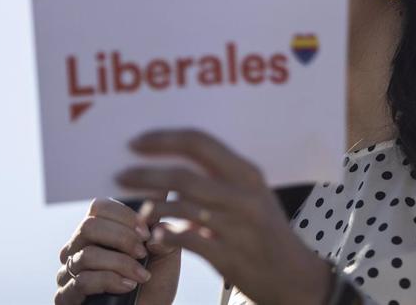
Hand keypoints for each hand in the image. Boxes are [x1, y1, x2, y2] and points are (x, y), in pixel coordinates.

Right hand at [54, 192, 181, 304]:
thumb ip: (165, 234)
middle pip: (88, 226)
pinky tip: (127, 287)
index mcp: (97, 231)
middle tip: (143, 253)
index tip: (146, 232)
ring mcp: (68, 272)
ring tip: (141, 276)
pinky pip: (81, 281)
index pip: (99, 207)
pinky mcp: (64, 297)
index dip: (124, 215)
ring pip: (87, 255)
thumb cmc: (153, 284)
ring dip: (120, 264)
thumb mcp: (166, 255)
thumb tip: (155, 227)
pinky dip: (109, 281)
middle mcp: (77, 247)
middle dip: (122, 238)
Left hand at [115, 128, 332, 304]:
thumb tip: (170, 163)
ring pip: (180, 207)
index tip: (136, 142)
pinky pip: (187, 240)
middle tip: (120, 175)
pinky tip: (157, 236)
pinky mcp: (229, 255)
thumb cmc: (265, 231)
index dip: (163, 139)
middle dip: (146, 173)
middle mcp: (243, 195)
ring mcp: (237, 226)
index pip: (199, 142)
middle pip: (183, 175)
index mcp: (246, 173)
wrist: (294, 276)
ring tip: (140, 212)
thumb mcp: (250, 195)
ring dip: (152, 208)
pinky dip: (166, 236)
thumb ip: (218, 177)